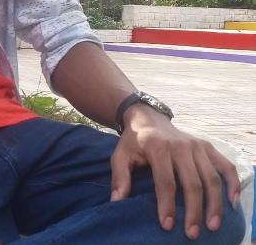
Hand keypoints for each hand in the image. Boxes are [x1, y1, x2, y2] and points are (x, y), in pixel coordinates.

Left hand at [109, 104, 240, 239]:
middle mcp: (180, 145)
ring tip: (212, 226)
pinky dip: (233, 183)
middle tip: (191, 233)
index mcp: (157, 147)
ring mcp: (196, 145)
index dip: (167, 204)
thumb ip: (120, 177)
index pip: (165, 180)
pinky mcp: (207, 146)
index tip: (167, 225)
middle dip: (193, 211)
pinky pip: (225, 165)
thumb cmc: (134, 141)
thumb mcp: (120, 154)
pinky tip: (233, 202)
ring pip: (211, 177)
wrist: (148, 117)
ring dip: (214, 204)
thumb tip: (117, 201)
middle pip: (192, 182)